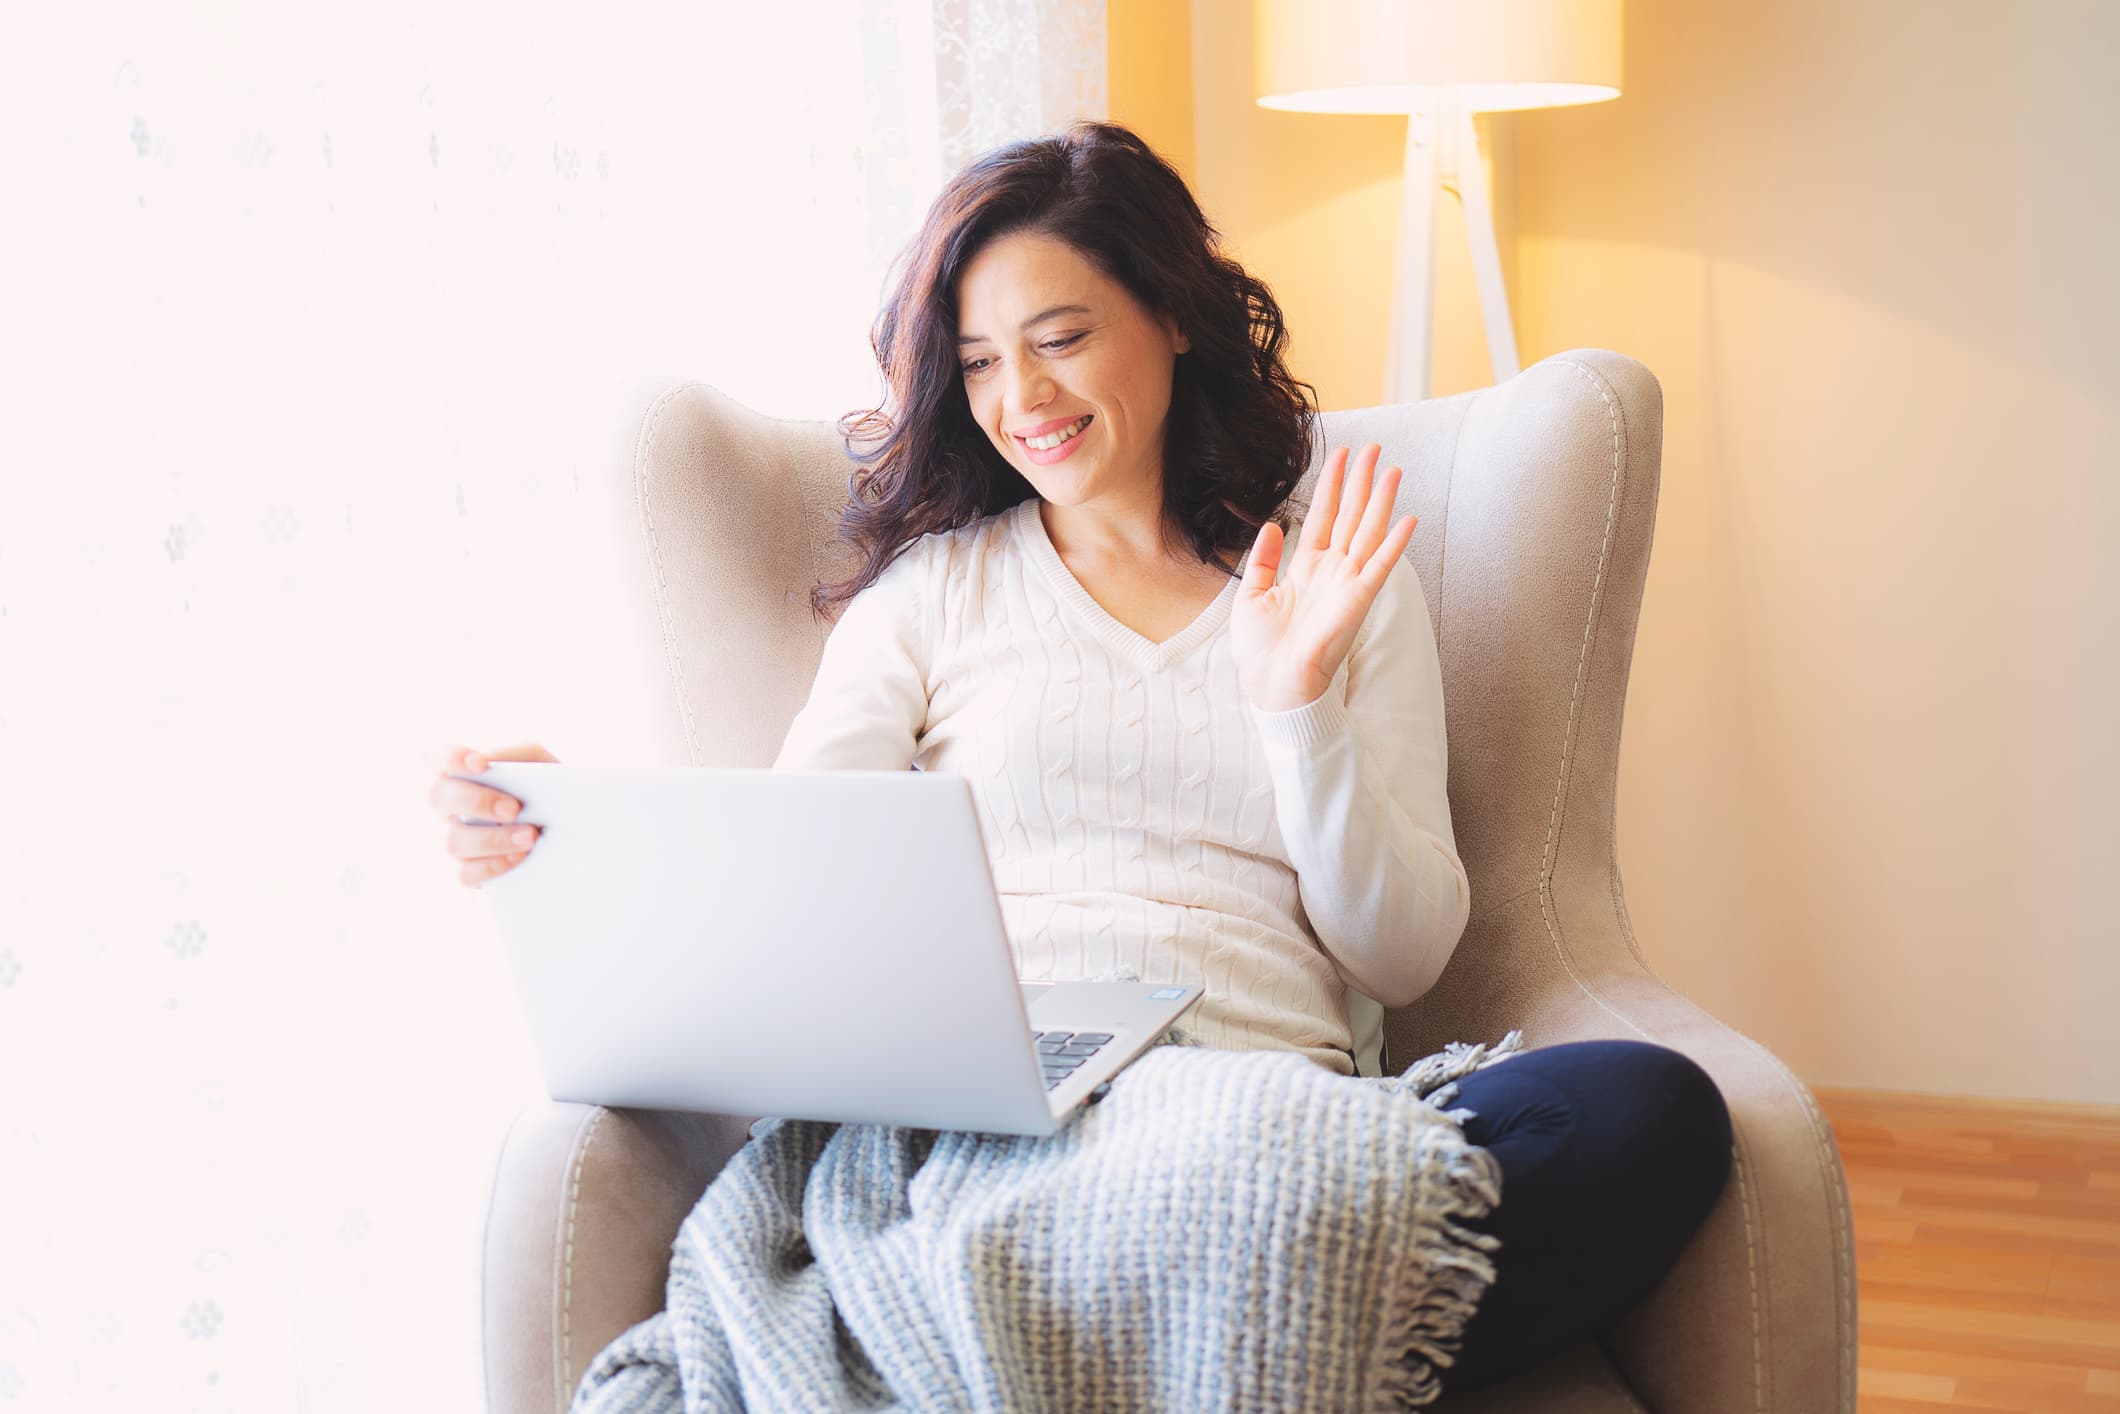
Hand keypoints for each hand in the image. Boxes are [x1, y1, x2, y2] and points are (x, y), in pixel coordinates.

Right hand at [428, 740, 559, 887]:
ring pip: (453, 842)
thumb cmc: (544, 786)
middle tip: (513, 809)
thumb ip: (516, 755)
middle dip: (476, 802)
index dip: (450, 758)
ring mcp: (454, 839)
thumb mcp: (538, 762)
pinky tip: (520, 856)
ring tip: (530, 836)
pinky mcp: (466, 871)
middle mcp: (448, 806)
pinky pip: (464, 874)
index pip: (436, 757)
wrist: (567, 825)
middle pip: (438, 798)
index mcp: (460, 772)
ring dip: (493, 839)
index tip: (481, 764)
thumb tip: (492, 762)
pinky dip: (494, 865)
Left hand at [1231, 443, 1417, 711]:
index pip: (1322, 517)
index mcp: (1305, 569)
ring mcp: (1347, 583)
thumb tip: (1272, 525)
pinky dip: (1394, 543)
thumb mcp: (1250, 596)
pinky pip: (1380, 565)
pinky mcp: (1358, 599)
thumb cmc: (1261, 650)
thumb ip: (1261, 560)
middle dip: (1360, 481)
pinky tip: (1408, 517)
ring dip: (1380, 500)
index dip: (1330, 486)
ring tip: (1391, 468)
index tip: (1340, 456)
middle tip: (1374, 448)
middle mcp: (1330, 571)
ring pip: (1367, 531)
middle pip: (1349, 516)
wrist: (1272, 684)